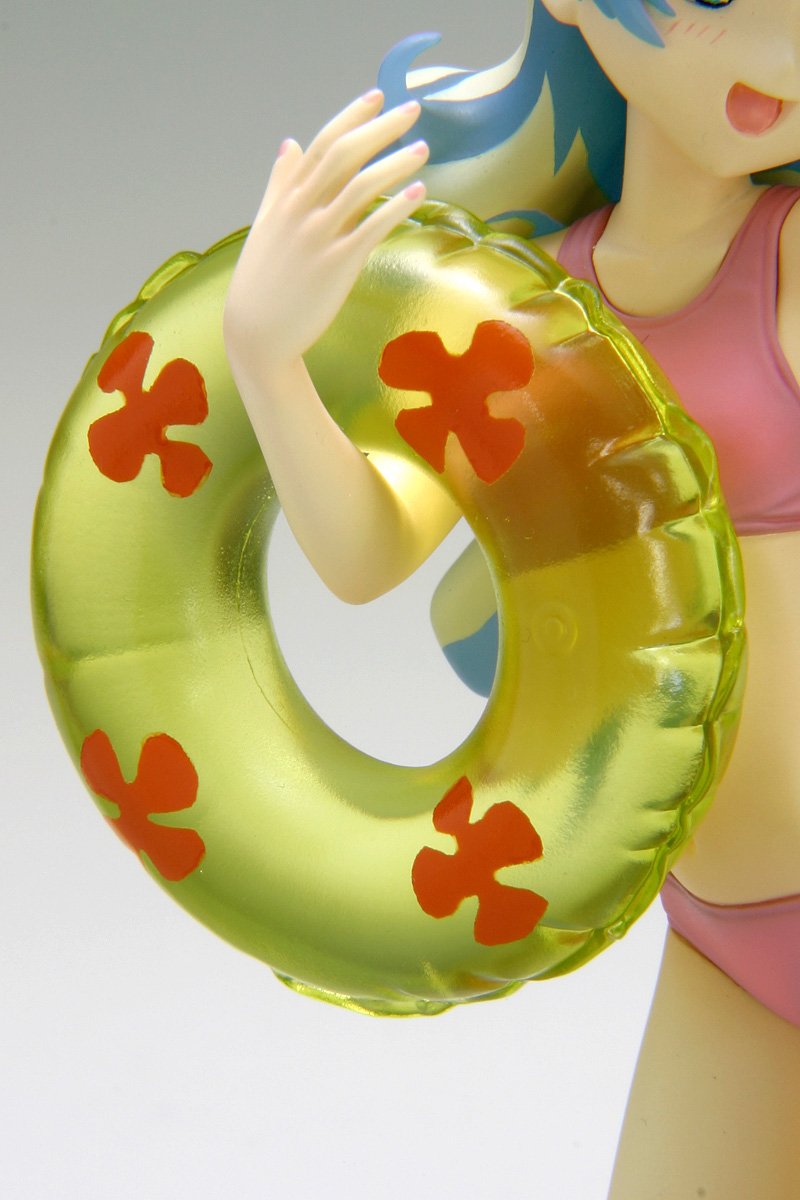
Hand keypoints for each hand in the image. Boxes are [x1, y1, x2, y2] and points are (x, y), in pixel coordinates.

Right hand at [224, 90, 427, 382]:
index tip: (377, 97)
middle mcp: (301, 210)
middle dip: (380, 127)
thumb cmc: (263, 282)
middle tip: (411, 109)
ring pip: (361, 185)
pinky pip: (371, 227)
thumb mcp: (266, 225)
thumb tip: (290, 144)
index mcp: (286, 198)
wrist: (258, 333)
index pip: (322, 143)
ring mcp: (319, 237)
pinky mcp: (336, 265)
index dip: (351, 117)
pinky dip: (396, 205)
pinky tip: (417, 191)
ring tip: (422, 149)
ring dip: (395, 162)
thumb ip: (280, 183)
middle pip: (345, 155)